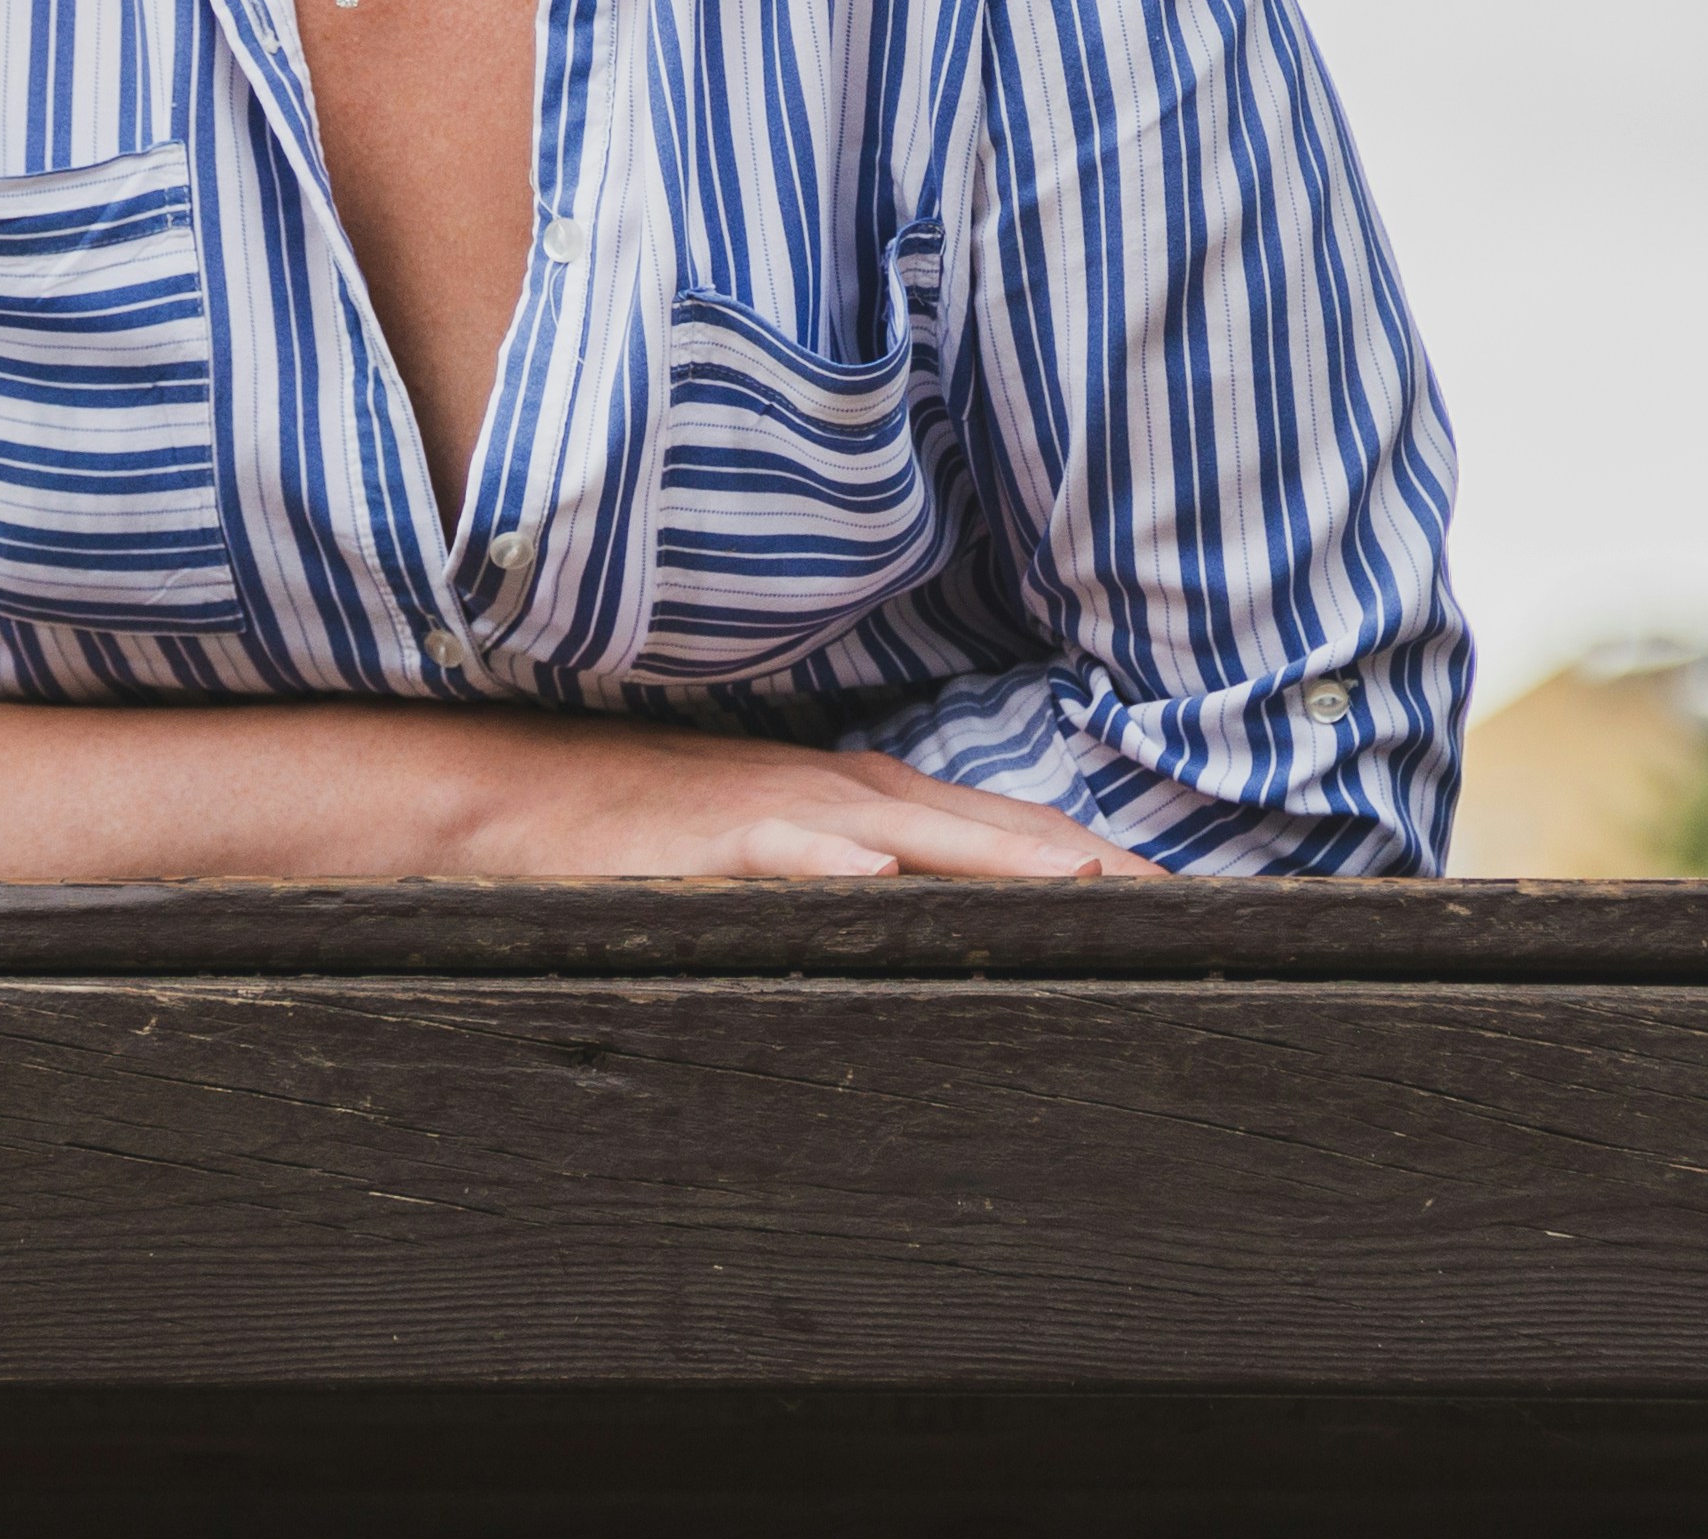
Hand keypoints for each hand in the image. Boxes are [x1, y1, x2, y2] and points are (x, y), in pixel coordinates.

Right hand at [440, 715, 1168, 880]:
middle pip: (988, 827)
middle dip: (1088, 865)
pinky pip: (776, 845)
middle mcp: (844, 792)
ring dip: (995, 856)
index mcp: (869, 798)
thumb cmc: (654, 827)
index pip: (1009, 832)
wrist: (518, 787)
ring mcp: (778, 805)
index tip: (1190, 906)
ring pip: (907, 832)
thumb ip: (860, 873)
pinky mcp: (704, 833)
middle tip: (1186, 907)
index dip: (1098, 865)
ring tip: (1082, 885)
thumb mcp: (778, 846)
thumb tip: (940, 920)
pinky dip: (828, 859)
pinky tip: (878, 878)